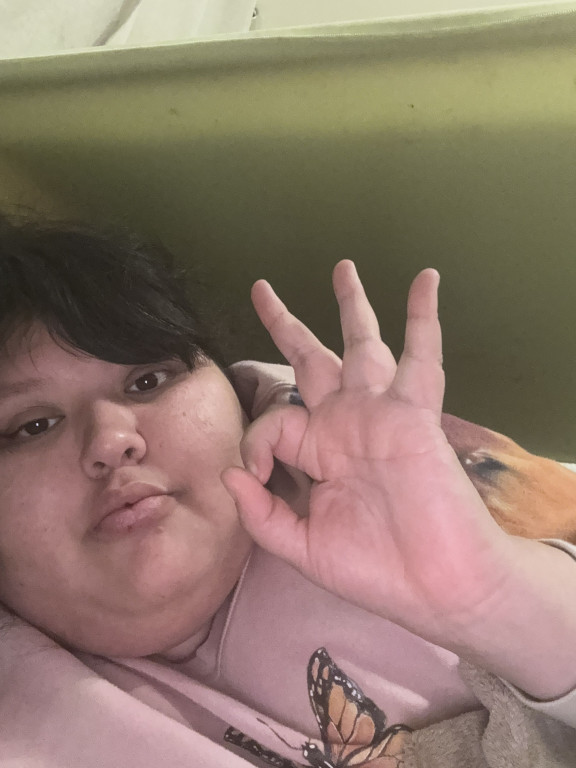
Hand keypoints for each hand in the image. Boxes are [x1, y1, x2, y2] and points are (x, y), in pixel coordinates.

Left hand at [223, 260, 513, 647]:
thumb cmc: (375, 571)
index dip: (254, 443)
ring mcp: (379, 415)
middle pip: (309, 361)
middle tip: (262, 290)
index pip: (273, 422)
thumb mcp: (302, 546)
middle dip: (285, 325)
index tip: (257, 478)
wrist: (436, 589)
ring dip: (352, 305)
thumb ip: (261, 514)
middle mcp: (345, 426)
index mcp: (318, 453)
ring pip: (362, 346)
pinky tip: (425, 280)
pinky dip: (424, 318)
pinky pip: (422, 357)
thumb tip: (230, 472)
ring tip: (343, 268)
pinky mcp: (413, 416)